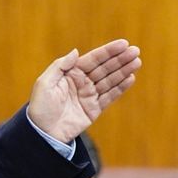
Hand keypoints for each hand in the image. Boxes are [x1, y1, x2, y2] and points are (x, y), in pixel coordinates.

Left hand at [26, 39, 141, 143]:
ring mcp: (89, 95)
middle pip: (105, 68)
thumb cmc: (40, 107)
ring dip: (124, 71)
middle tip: (136, 51)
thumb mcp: (45, 83)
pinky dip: (120, 88)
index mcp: (71, 73)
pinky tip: (130, 78)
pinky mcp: (94, 109)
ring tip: (137, 63)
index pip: (93, 59)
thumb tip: (76, 51)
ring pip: (110, 81)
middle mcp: (82, 82)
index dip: (109, 51)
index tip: (124, 43)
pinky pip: (109, 97)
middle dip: (120, 59)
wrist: (43, 133)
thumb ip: (60, 66)